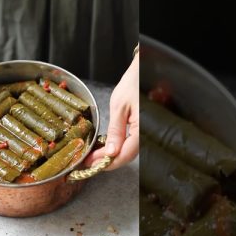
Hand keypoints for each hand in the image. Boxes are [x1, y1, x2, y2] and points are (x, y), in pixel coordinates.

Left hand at [84, 54, 138, 169]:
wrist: (146, 71)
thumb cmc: (134, 83)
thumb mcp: (120, 106)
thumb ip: (115, 131)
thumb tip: (110, 152)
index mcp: (143, 130)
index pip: (124, 155)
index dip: (106, 162)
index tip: (90, 164)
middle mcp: (147, 134)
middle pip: (127, 156)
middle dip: (106, 161)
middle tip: (88, 162)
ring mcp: (147, 133)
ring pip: (129, 151)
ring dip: (111, 156)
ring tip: (94, 155)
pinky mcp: (144, 130)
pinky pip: (131, 144)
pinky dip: (118, 147)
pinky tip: (107, 147)